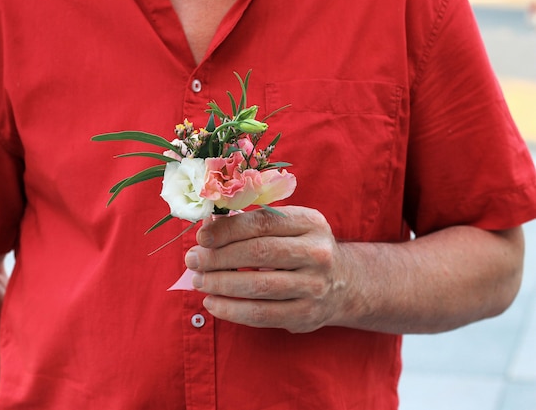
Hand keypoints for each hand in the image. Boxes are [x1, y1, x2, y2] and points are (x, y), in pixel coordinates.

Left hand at [185, 206, 348, 332]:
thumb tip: (207, 228)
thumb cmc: (300, 249)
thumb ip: (252, 224)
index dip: (228, 229)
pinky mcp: (306, 314)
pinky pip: (261, 315)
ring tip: (199, 281)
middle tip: (193, 260)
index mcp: (310, 223)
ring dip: (220, 284)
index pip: (262, 222)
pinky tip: (212, 303)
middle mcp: (317, 252)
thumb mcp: (288, 227)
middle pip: (258, 253)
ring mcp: (314, 286)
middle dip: (218, 257)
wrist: (343, 284)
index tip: (201, 237)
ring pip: (258, 286)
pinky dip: (231, 310)